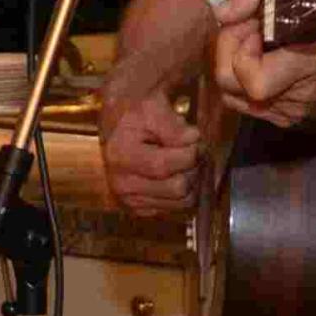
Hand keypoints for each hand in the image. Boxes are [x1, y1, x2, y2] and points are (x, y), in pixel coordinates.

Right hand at [103, 90, 200, 218]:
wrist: (121, 121)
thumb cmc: (137, 113)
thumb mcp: (155, 107)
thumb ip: (174, 126)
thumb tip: (192, 140)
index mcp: (121, 155)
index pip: (167, 165)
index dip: (191, 152)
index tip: (194, 137)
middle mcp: (122, 182)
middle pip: (178, 188)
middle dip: (193, 167)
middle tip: (193, 149)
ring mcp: (130, 198)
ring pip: (183, 201)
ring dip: (192, 180)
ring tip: (185, 160)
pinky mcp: (141, 208)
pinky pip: (177, 208)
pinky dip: (183, 191)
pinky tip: (176, 173)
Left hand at [208, 0, 315, 133]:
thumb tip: (222, 14)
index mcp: (304, 67)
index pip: (250, 78)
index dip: (240, 49)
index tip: (255, 25)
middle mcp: (294, 100)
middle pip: (231, 91)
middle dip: (228, 54)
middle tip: (247, 30)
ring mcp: (291, 114)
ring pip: (236, 100)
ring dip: (235, 68)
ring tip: (256, 44)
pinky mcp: (291, 119)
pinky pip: (252, 106)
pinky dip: (248, 81)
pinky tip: (266, 60)